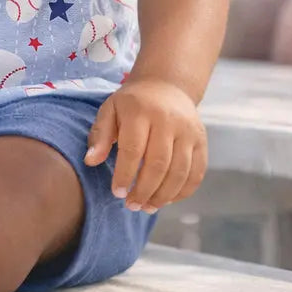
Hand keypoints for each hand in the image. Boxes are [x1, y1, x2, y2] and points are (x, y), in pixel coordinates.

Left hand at [85, 77, 206, 212]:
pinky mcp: (201, 141)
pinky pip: (197, 173)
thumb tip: (90, 161)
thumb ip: (100, 135)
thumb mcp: (110, 110)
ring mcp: (189, 131)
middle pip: (158, 164)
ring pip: (179, 172)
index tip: (117, 193)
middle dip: (144, 190)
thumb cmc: (132, 103)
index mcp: (141, 111)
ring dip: (163, 196)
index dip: (125, 175)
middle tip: (131, 205)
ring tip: (147, 207)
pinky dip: (183, 192)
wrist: (166, 85)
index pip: (133, 149)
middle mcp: (168, 120)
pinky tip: (167, 199)